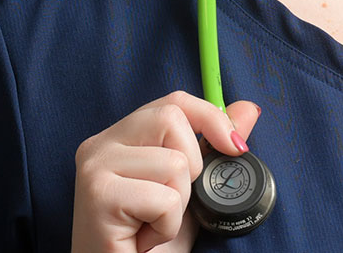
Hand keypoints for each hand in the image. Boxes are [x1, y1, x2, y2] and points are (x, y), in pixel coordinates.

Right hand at [72, 91, 261, 252]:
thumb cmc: (150, 240)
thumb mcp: (190, 190)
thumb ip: (213, 148)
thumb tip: (247, 109)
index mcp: (120, 138)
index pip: (173, 103)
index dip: (211, 118)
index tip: (235, 148)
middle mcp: (100, 145)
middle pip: (171, 118)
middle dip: (193, 166)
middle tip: (172, 202)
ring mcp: (94, 168)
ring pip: (175, 163)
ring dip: (178, 205)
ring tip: (152, 224)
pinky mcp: (99, 195)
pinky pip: (165, 199)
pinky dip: (166, 226)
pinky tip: (143, 239)